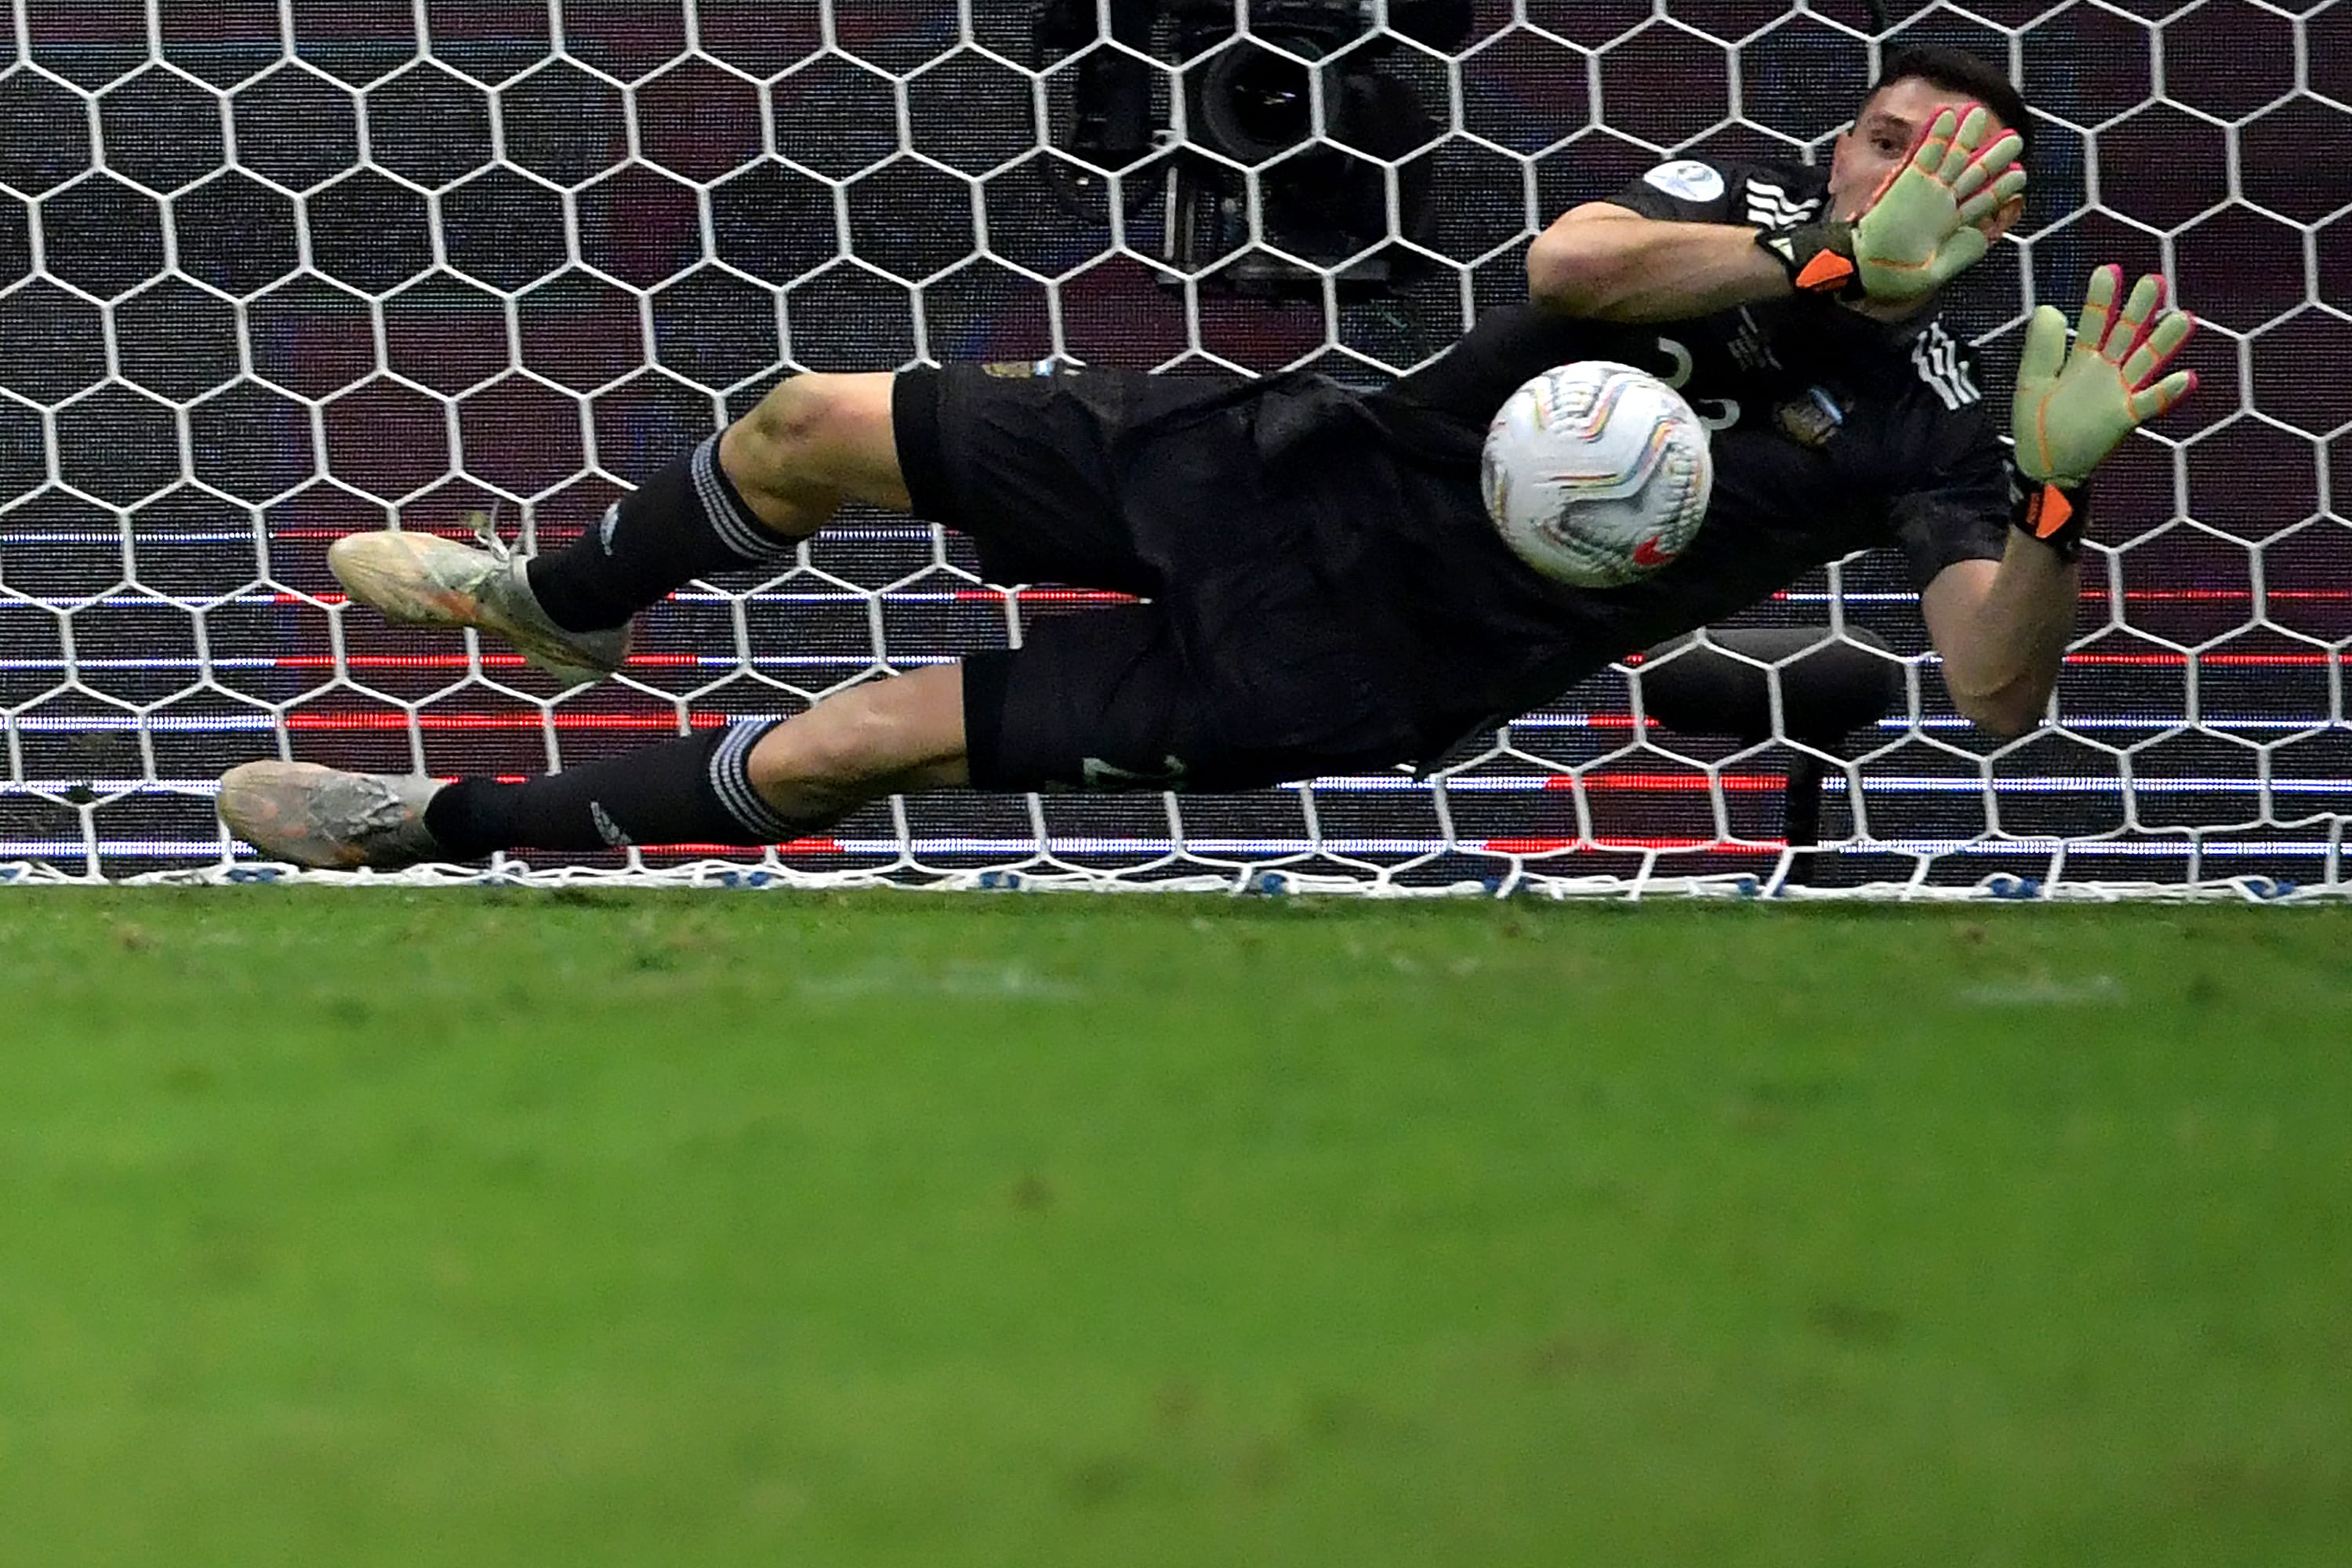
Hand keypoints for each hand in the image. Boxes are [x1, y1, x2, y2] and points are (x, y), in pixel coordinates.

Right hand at [1851, 104, 2026, 303]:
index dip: (2001, 187)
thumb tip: (1984, 235)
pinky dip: (1935, 135)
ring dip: (1966, 136)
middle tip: (2014, 139)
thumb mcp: (1940, 270)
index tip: (2019, 174)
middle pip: (1973, 174)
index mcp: (1950, 226)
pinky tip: (1946, 116)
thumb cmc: (1898, 278)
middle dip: (1994, 156)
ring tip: (1978, 113)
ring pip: (1953, 158)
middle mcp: (1940, 204)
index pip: (1981, 201)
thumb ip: (1964, 250)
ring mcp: (1925, 190)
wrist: (1867, 271)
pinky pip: (1924, 153)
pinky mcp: (1907, 181)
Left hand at [2013, 265, 2197, 487]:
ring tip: (2184, 318)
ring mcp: (2118, 393)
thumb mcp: (2031, 381)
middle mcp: (2106, 371)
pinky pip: (2148, 403)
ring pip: (2145, 361)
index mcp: (2082, 358)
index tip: (2109, 269)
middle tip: (2156, 280)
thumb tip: (2048, 308)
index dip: (2102, 297)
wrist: (2041, 466)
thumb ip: (2041, 348)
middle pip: (2127, 334)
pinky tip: (2186, 377)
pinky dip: (2167, 392)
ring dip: (2164, 342)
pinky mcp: (2124, 418)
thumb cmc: (2036, 423)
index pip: (2095, 321)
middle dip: (2140, 309)